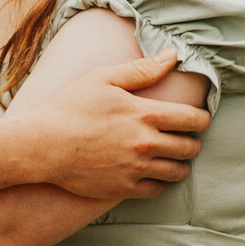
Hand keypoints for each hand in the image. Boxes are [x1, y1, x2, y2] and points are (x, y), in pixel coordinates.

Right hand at [14, 51, 209, 200]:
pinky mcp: (124, 188)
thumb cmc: (70, 107)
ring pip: (178, 171)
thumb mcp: (102, 78)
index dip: (202, 119)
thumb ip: (141, 70)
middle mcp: (145, 143)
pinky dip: (159, 182)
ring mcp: (136, 168)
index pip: (194, 119)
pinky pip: (157, 190)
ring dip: (179, 163)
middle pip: (191, 148)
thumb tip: (173, 55)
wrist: (42, 146)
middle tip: (182, 137)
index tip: (197, 119)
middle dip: (192, 141)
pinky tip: (150, 172)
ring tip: (170, 156)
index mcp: (145, 114)